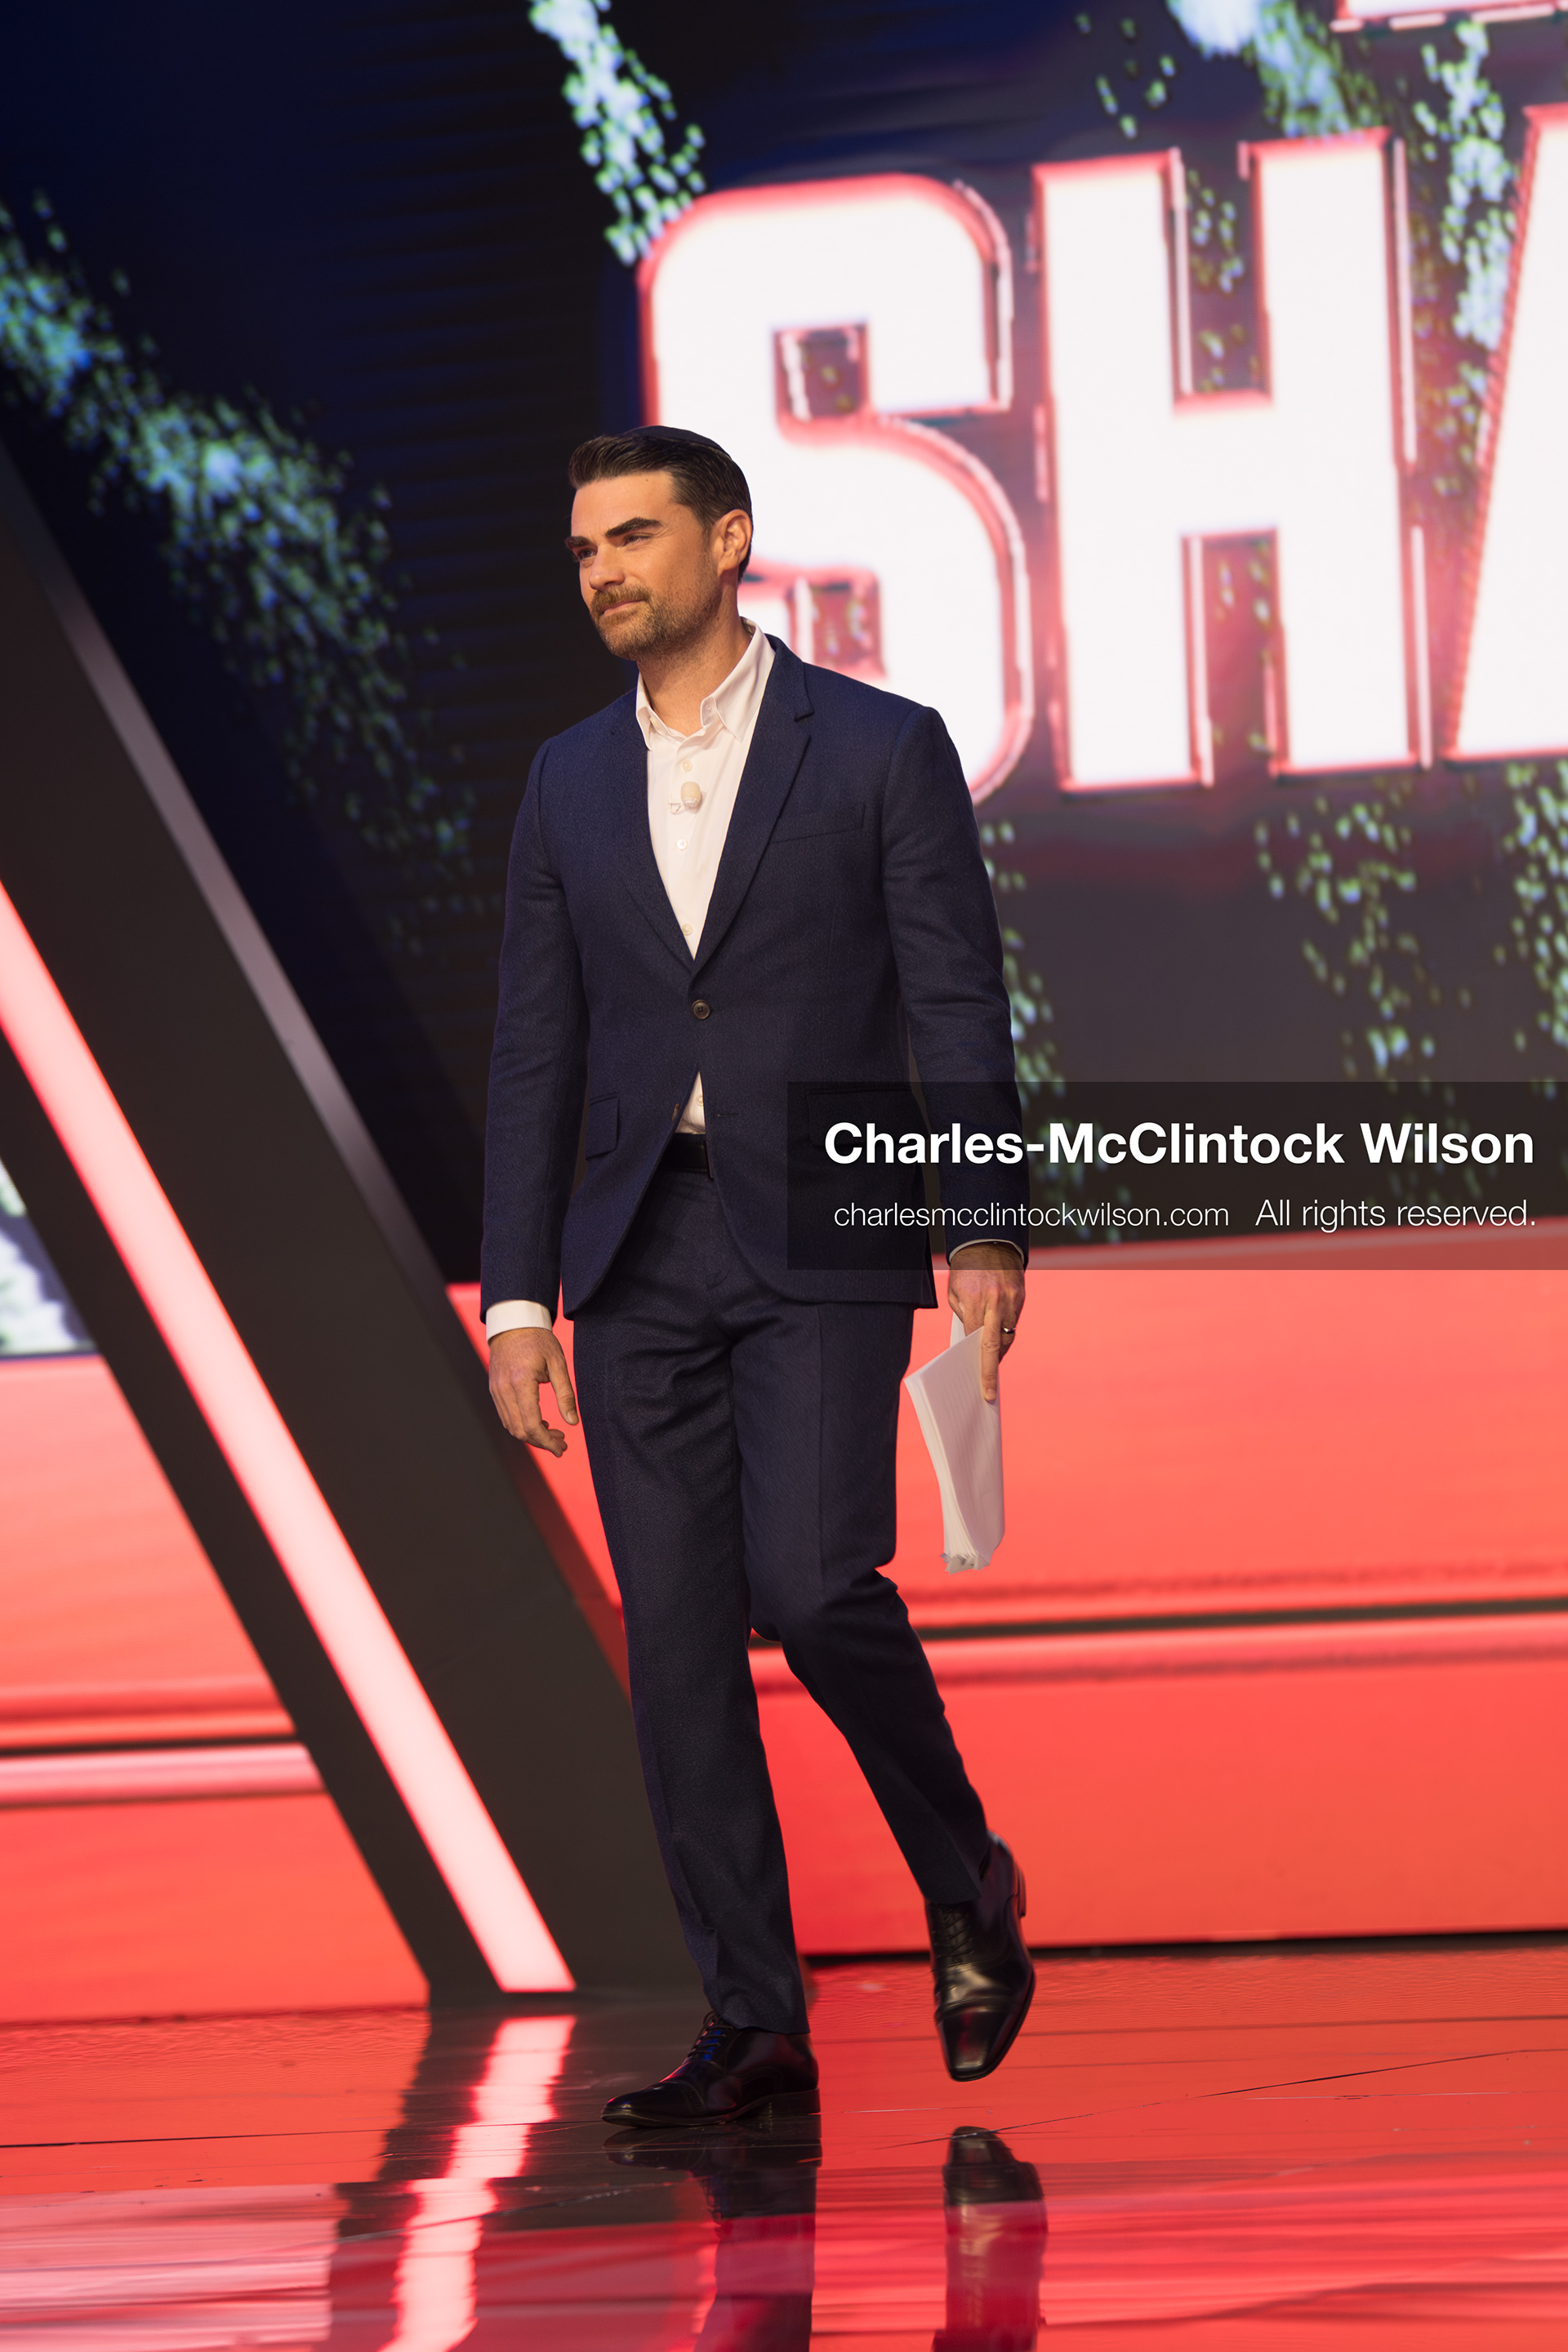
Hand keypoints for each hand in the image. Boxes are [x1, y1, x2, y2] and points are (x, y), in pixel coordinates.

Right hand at [488, 1325, 579, 1455]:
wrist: (513, 1323)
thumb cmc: (538, 1340)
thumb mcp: (557, 1363)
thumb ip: (565, 1394)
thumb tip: (573, 1422)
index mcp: (521, 1382)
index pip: (531, 1424)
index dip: (546, 1442)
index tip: (561, 1448)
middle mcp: (504, 1389)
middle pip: (519, 1430)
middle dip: (541, 1442)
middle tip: (561, 1443)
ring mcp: (496, 1391)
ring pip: (511, 1426)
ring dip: (532, 1435)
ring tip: (553, 1433)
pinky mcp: (495, 1390)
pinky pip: (506, 1416)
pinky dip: (521, 1425)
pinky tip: (539, 1422)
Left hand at [947, 1244, 1025, 1404]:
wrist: (989, 1241)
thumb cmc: (966, 1268)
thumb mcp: (955, 1291)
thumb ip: (963, 1316)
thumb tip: (970, 1341)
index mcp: (976, 1300)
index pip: (977, 1341)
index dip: (979, 1364)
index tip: (982, 1386)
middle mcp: (997, 1301)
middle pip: (996, 1344)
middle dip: (991, 1370)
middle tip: (988, 1390)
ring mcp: (1012, 1299)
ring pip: (1008, 1335)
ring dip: (999, 1351)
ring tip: (990, 1363)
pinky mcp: (1021, 1296)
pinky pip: (1013, 1322)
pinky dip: (1006, 1333)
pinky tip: (998, 1342)